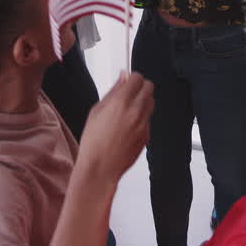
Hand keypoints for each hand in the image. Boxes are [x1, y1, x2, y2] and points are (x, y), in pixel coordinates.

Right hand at [73, 72, 153, 186]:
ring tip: (129, 109)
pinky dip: (142, 117)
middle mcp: (136, 111)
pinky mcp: (147, 135)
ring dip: (143, 101)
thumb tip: (123, 77)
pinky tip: (129, 125)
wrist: (100, 167)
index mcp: (121, 102)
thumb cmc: (94, 141)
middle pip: (149, 87)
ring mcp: (144, 124)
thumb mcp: (97, 111)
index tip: (129, 80)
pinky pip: (149, 119)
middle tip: (131, 92)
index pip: (137, 78)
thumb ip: (113, 91)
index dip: (132, 77)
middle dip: (140, 87)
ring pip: (151, 103)